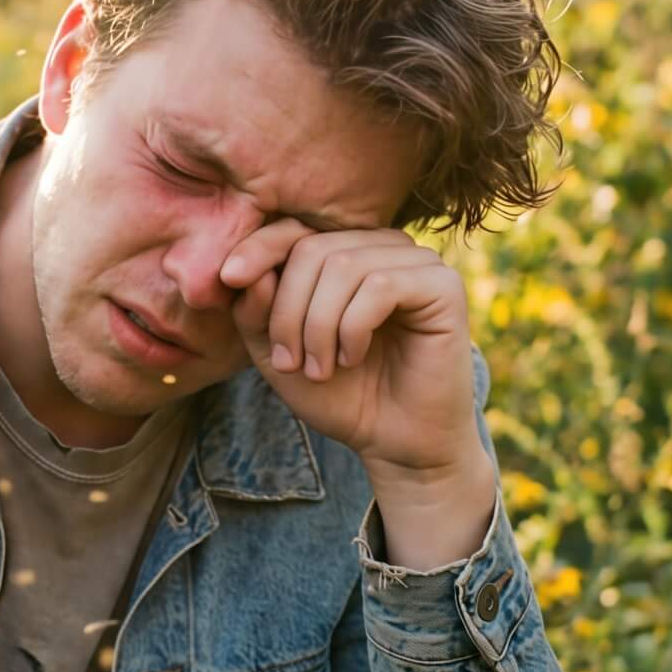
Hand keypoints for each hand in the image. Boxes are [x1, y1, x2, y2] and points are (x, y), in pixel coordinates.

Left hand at [219, 220, 483, 477]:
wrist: (394, 441)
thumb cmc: (340, 395)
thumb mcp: (278, 352)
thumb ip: (256, 311)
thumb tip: (249, 272)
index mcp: (346, 252)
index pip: (295, 229)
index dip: (259, 249)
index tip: (229, 278)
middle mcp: (383, 247)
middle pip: (313, 249)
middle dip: (288, 310)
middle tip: (291, 363)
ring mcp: (417, 262)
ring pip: (344, 266)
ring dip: (318, 326)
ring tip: (320, 368)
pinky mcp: (442, 286)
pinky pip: (381, 286)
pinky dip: (353, 328)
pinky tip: (353, 357)